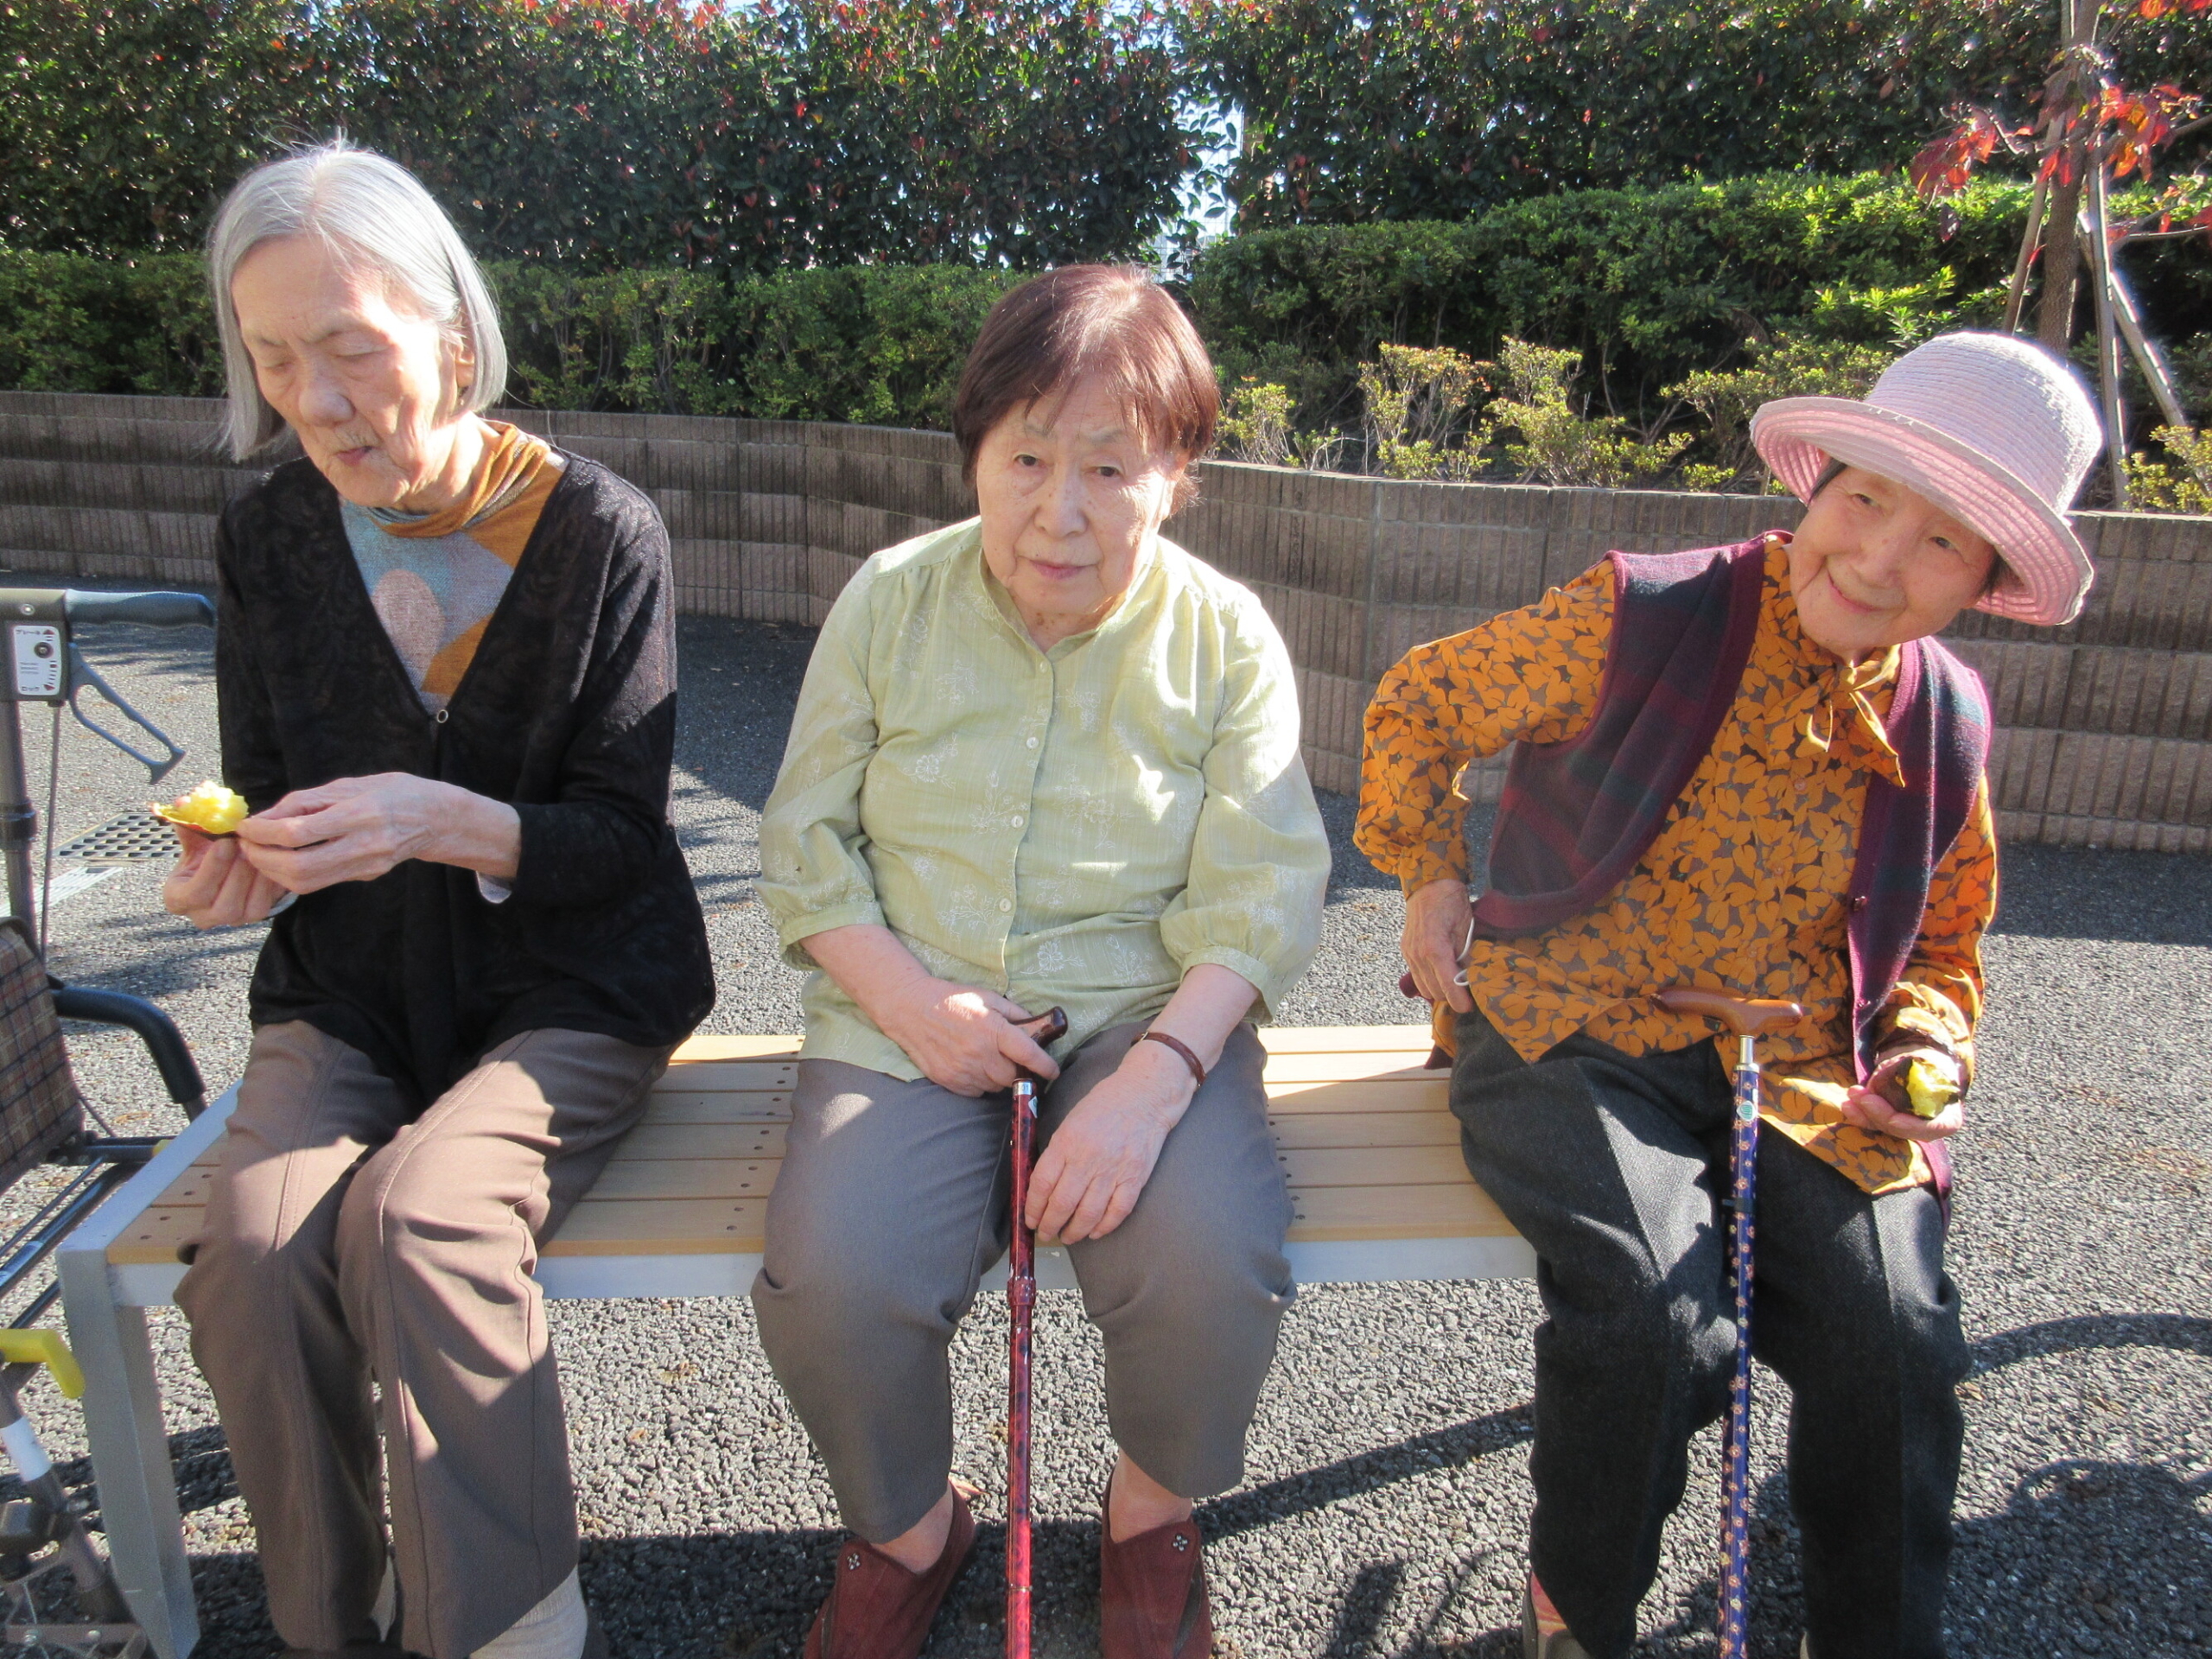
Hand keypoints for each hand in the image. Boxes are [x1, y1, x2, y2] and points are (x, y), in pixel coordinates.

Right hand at [162, 825, 289, 928]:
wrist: (230, 861)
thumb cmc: (206, 851)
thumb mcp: (195, 838)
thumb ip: (188, 823)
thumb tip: (183, 803)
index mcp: (177, 899)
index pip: (192, 894)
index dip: (211, 869)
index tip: (225, 842)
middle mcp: (202, 916)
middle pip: (223, 905)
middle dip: (238, 872)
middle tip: (248, 844)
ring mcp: (231, 919)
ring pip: (246, 908)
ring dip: (255, 876)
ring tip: (260, 850)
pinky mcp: (255, 915)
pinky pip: (265, 903)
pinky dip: (269, 882)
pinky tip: (271, 860)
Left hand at [233, 774, 518, 893]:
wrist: (436, 818)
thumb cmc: (392, 791)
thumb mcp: (349, 784)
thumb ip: (306, 801)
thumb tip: (264, 817)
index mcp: (359, 813)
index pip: (298, 832)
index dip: (263, 832)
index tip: (246, 826)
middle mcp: (365, 845)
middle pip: (298, 866)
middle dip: (262, 858)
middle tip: (247, 844)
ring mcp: (367, 866)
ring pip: (306, 882)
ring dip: (273, 871)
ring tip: (260, 853)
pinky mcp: (366, 876)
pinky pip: (320, 882)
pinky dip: (292, 874)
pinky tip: (284, 858)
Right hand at [874, 977, 1060, 1096]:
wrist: (911, 1009)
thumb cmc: (952, 999)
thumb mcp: (988, 997)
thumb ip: (1015, 1012)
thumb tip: (1036, 1026)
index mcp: (993, 1030)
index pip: (1029, 1055)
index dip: (1046, 1067)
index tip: (1054, 1072)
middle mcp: (980, 1053)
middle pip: (1013, 1077)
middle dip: (1019, 1072)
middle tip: (1015, 1062)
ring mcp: (963, 1070)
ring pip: (995, 1087)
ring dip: (999, 1078)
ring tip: (990, 1061)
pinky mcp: (949, 1080)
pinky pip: (975, 1091)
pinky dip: (980, 1083)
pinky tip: (974, 1067)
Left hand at [1025, 1039, 1191, 1242]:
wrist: (1145, 1096)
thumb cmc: (1104, 1105)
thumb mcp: (1070, 1121)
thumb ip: (1056, 1152)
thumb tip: (1041, 1185)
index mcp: (1066, 1142)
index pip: (1042, 1184)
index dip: (1032, 1207)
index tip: (1029, 1218)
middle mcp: (1088, 1159)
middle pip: (1062, 1204)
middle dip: (1049, 1225)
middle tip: (1045, 1233)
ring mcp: (1113, 1170)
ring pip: (1088, 1214)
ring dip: (1074, 1232)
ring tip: (1067, 1236)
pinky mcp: (1135, 1178)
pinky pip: (1117, 1212)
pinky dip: (1104, 1227)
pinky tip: (1094, 1232)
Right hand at [1401, 877, 1474, 1012]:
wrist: (1428, 886)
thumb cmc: (1451, 903)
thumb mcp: (1467, 928)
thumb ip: (1468, 956)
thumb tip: (1472, 978)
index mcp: (1435, 949)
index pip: (1447, 985)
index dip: (1459, 1001)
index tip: (1469, 1007)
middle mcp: (1418, 955)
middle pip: (1435, 991)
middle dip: (1451, 997)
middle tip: (1467, 994)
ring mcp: (1409, 954)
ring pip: (1424, 987)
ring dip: (1439, 991)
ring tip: (1454, 985)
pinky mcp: (1406, 951)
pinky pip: (1417, 976)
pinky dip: (1429, 981)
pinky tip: (1441, 976)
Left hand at [1836, 1046, 1963, 1142]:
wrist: (1929, 1071)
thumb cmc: (1933, 1069)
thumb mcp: (1933, 1070)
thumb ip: (1918, 1075)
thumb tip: (1894, 1073)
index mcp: (1947, 1120)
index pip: (1928, 1128)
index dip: (1906, 1124)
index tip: (1889, 1115)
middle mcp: (1928, 1131)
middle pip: (1900, 1130)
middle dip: (1877, 1113)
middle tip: (1859, 1094)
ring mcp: (1908, 1130)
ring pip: (1884, 1128)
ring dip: (1863, 1113)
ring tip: (1851, 1094)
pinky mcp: (1891, 1126)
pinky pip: (1874, 1125)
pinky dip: (1860, 1116)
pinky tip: (1848, 1105)